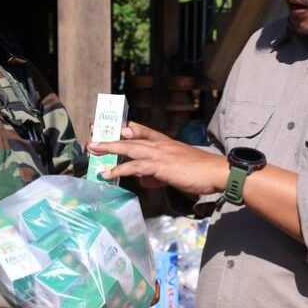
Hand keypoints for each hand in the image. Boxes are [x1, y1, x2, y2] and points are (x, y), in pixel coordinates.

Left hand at [90, 121, 228, 195]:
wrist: (216, 172)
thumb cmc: (199, 172)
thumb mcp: (174, 171)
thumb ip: (157, 174)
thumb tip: (143, 179)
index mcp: (164, 142)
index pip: (140, 130)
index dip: (123, 129)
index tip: (108, 128)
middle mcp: (160, 144)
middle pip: (129, 137)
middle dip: (109, 137)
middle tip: (92, 137)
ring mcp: (160, 153)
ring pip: (129, 148)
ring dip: (109, 149)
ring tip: (93, 150)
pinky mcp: (161, 165)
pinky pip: (135, 166)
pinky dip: (120, 170)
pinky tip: (108, 174)